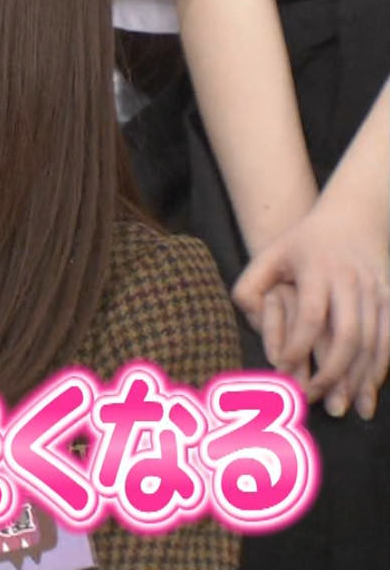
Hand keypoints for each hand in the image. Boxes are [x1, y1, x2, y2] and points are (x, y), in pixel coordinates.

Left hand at [235, 206, 389, 419]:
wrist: (354, 216)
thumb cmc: (301, 243)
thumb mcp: (269, 253)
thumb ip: (250, 285)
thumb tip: (247, 318)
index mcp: (317, 271)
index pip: (311, 315)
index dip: (297, 345)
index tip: (282, 371)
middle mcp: (351, 282)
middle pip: (347, 334)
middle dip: (331, 372)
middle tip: (312, 399)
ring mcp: (376, 290)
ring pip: (373, 342)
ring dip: (359, 379)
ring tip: (342, 408)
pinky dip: (381, 368)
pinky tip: (368, 392)